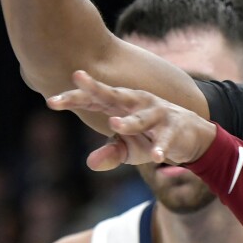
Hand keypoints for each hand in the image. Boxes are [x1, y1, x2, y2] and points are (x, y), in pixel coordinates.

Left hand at [48, 71, 217, 169]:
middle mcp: (137, 103)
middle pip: (114, 94)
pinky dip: (162, 148)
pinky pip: (166, 140)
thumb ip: (111, 153)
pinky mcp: (174, 129)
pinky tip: (157, 157)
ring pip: (140, 117)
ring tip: (114, 124)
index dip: (74, 99)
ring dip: (129, 122)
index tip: (51, 102)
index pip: (94, 99)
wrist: (191, 137)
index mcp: (121, 105)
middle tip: (79, 79)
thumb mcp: (129, 149)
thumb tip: (90, 163)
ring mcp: (157, 114)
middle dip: (96, 88)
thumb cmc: (152, 138)